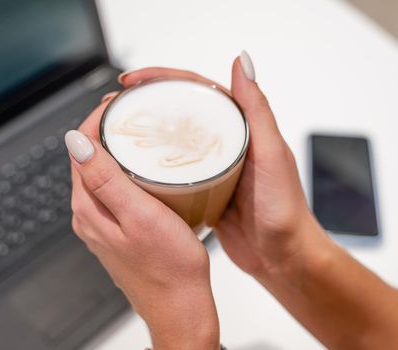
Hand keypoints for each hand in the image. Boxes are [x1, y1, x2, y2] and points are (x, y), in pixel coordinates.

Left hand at [65, 100, 218, 348]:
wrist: (181, 308)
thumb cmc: (169, 268)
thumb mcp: (139, 216)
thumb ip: (104, 179)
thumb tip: (74, 141)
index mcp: (88, 207)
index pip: (80, 149)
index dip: (96, 119)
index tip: (117, 102)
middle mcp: (89, 214)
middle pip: (88, 158)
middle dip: (106, 129)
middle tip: (131, 110)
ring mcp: (103, 223)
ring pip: (101, 172)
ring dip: (116, 148)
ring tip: (139, 130)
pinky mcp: (118, 229)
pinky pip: (114, 188)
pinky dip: (125, 169)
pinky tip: (145, 166)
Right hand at [117, 56, 324, 281]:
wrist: (281, 255)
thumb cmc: (283, 207)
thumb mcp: (270, 154)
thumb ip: (257, 110)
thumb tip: (242, 61)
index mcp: (239, 123)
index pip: (195, 88)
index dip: (160, 78)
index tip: (131, 82)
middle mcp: (222, 139)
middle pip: (177, 110)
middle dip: (145, 102)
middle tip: (115, 106)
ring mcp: (209, 164)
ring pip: (171, 139)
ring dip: (145, 132)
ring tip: (117, 131)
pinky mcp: (200, 188)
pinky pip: (171, 169)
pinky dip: (151, 164)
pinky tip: (132, 168)